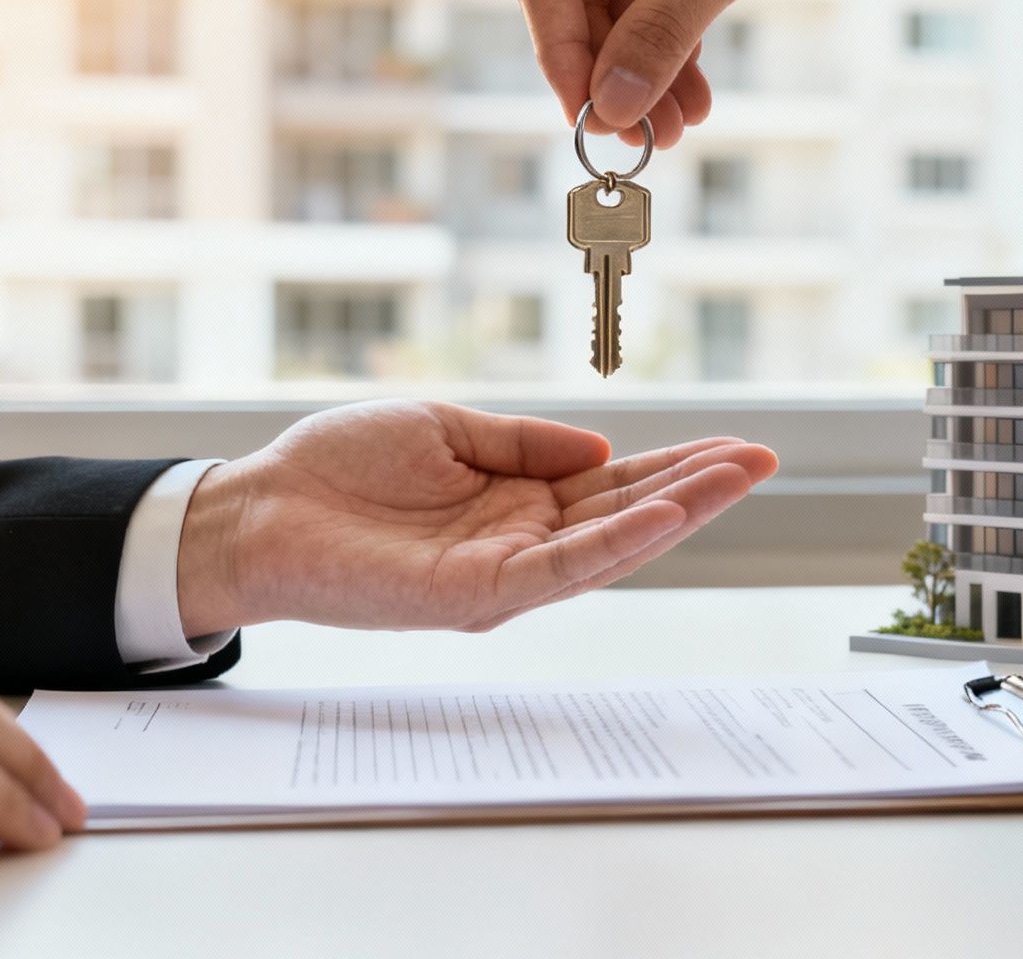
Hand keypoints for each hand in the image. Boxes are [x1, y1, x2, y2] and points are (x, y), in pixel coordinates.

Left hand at [175, 401, 777, 634]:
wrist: (257, 508)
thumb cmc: (337, 469)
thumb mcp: (446, 427)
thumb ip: (524, 441)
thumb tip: (600, 447)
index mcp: (517, 502)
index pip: (614, 485)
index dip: (675, 465)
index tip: (735, 444)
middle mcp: (521, 544)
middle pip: (628, 515)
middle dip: (699, 488)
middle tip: (765, 458)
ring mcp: (503, 574)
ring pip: (610, 546)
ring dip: (678, 513)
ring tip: (738, 477)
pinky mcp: (475, 595)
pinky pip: (561, 570)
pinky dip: (617, 543)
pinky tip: (664, 514)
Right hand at [515, 0, 1022, 144]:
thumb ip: (660, 32)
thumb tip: (612, 105)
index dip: (563, 55)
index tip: (588, 117)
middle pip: (582, 2)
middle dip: (613, 74)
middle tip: (637, 136)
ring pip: (624, 15)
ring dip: (645, 76)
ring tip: (671, 130)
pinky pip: (661, 10)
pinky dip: (674, 56)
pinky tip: (690, 101)